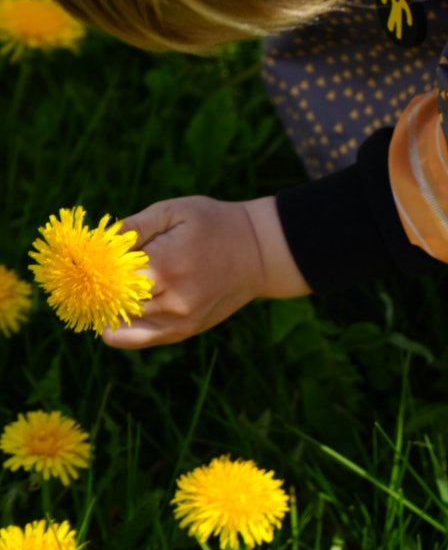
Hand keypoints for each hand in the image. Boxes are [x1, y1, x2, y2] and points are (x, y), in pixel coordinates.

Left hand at [100, 195, 309, 348]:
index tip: (85, 261)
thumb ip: (134, 225)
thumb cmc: (215, 224)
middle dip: (97, 290)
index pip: (108, 276)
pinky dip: (121, 330)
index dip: (92, 270)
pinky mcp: (185, 330)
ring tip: (101, 293)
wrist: (260, 253)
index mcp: (165, 263)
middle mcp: (171, 297)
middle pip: (112, 302)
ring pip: (122, 322)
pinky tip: (113, 314)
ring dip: (108, 308)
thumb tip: (99, 240)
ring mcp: (179, 318)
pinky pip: (139, 339)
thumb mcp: (175, 211)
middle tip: (86, 278)